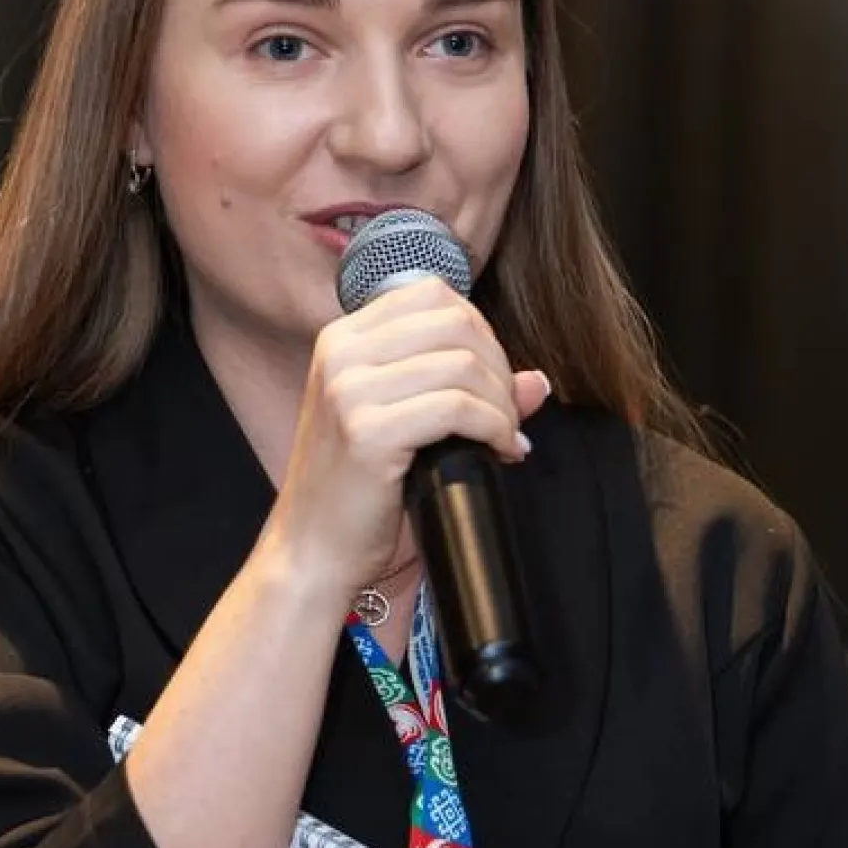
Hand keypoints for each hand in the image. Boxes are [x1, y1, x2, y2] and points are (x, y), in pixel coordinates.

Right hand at [267, 284, 549, 599]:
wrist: (311, 553)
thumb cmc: (356, 494)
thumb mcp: (403, 426)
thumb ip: (463, 391)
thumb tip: (536, 381)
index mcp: (342, 340)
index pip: (432, 294)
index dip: (480, 332)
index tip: (491, 381)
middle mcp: (341, 354)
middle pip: (455, 322)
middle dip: (498, 368)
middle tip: (506, 415)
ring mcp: (349, 390)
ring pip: (463, 364)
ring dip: (501, 404)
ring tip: (504, 438)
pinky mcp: (367, 432)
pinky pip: (458, 408)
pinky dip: (494, 428)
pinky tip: (499, 452)